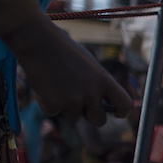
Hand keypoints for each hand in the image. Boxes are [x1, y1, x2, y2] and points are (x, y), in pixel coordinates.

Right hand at [3, 12, 133, 126]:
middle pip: (99, 121)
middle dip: (90, 116)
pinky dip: (48, 103)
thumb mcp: (89, 66)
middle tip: (81, 106)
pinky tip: (44, 85)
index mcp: (104, 80)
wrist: (38, 42)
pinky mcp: (54, 104)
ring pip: (74, 118)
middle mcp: (92, 93)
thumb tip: (100, 105)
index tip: (118, 114)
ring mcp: (73, 100)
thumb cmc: (64, 51)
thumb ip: (97, 85)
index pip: (124, 103)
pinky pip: (53, 112)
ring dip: (66, 108)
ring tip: (58, 86)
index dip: (123, 111)